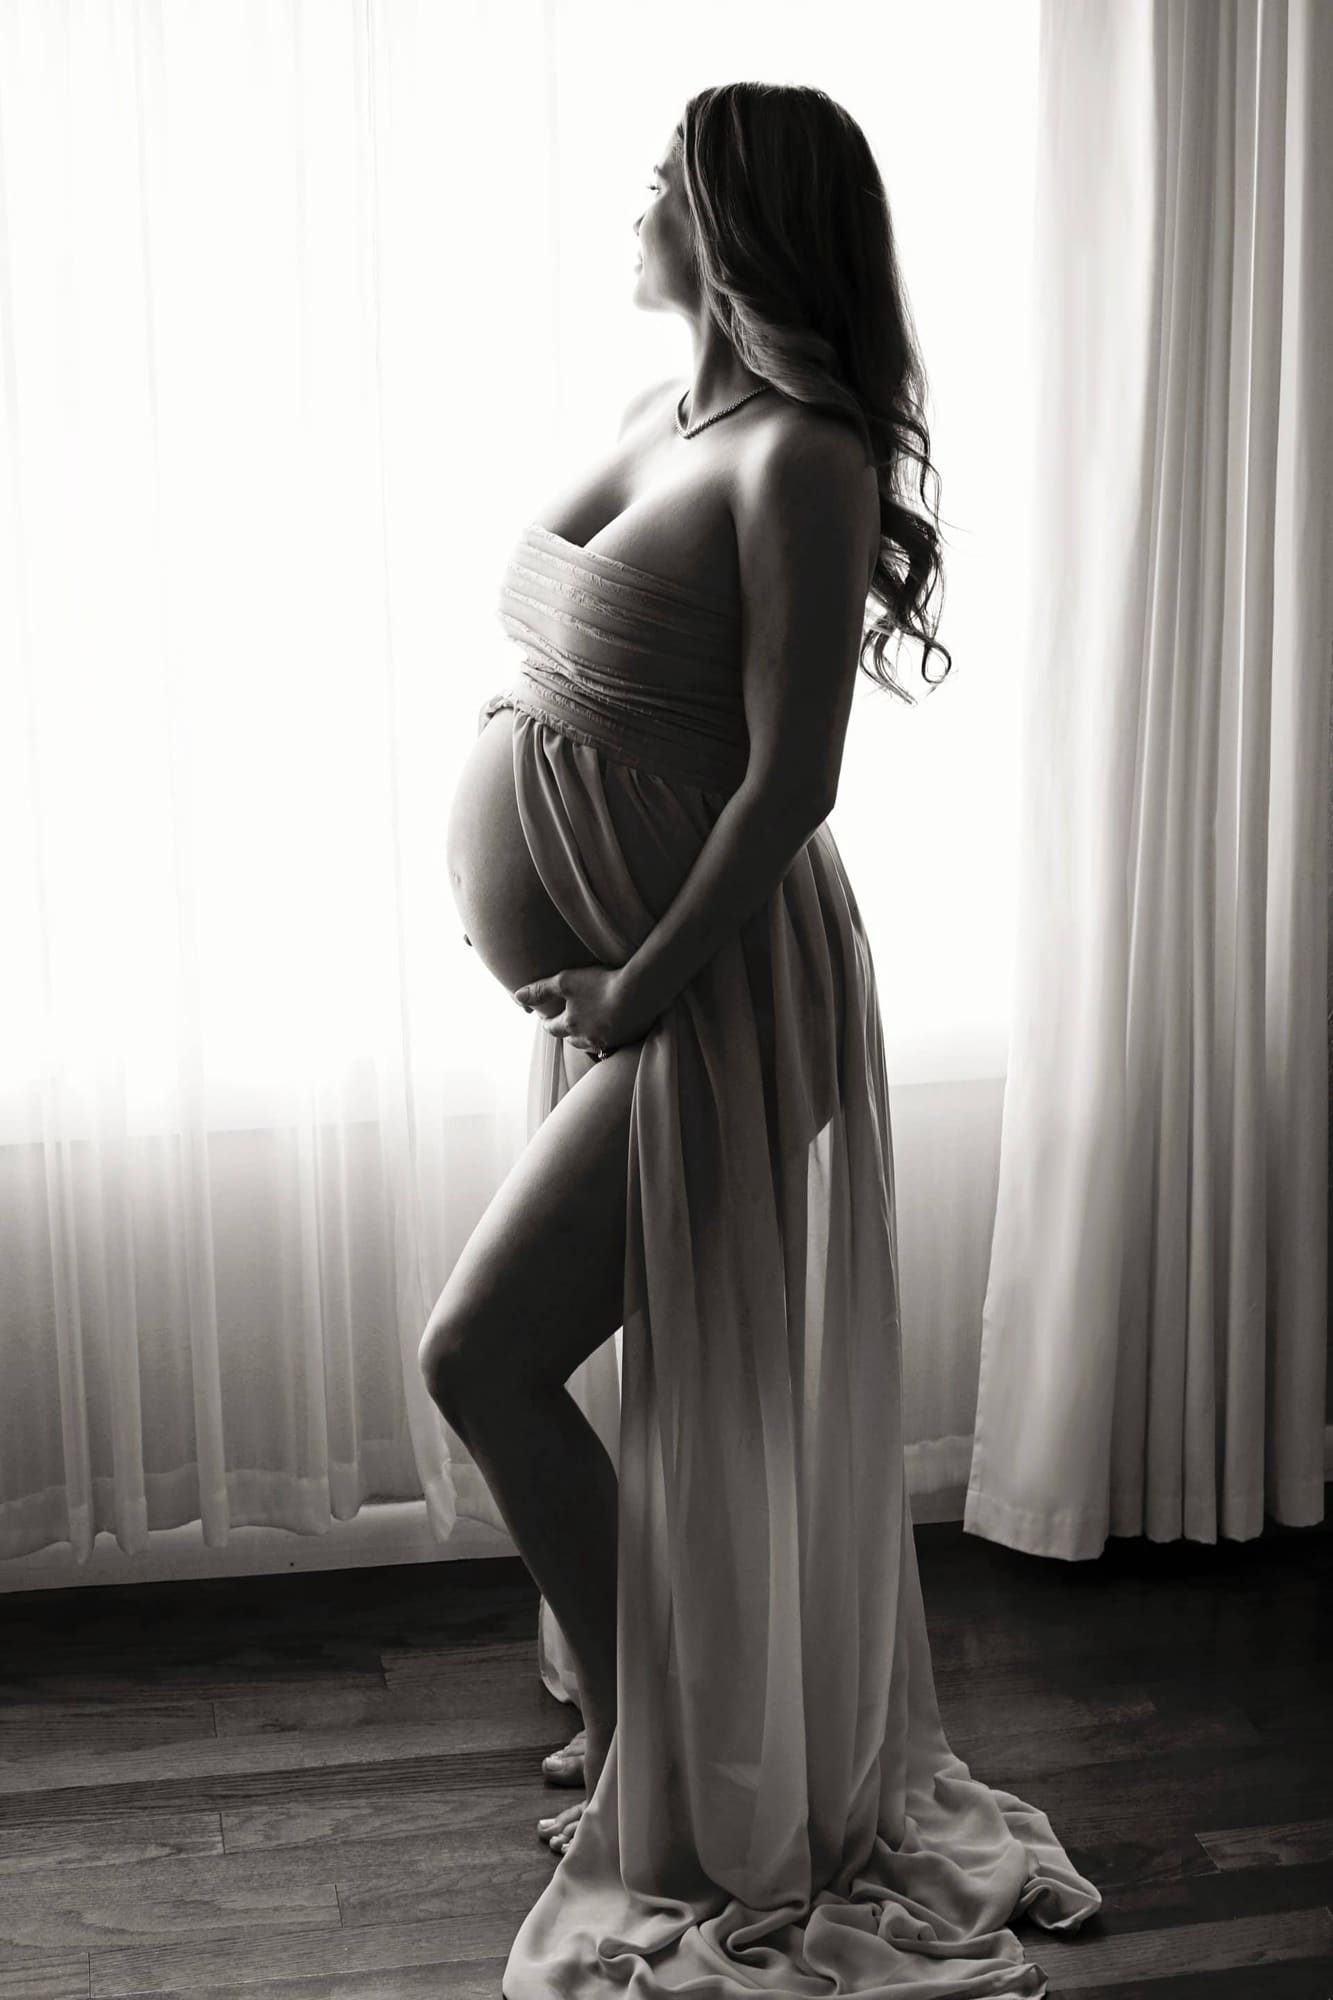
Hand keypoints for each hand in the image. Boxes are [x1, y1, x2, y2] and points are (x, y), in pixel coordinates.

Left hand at [513, 963, 657, 1057]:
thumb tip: (517, 996)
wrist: (641, 993)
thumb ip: (541, 989)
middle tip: (569, 1018)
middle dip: (568, 1030)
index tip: (546, 1015)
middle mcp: (588, 1039)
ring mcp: (609, 1041)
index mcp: (571, 1026)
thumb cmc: (601, 985)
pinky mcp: (628, 1039)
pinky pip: (613, 1041)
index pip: (552, 1028)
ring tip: (591, 1022)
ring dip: (588, 1034)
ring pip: (592, 1042)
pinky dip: (610, 1033)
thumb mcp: (566, 982)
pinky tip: (614, 1024)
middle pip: (572, 1039)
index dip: (547, 1021)